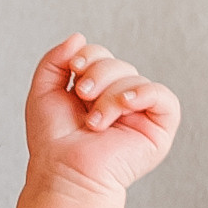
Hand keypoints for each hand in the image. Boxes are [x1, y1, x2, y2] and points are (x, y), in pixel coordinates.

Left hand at [26, 33, 179, 198]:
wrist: (64, 172)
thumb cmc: (53, 140)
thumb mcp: (43, 91)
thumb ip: (56, 60)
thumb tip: (79, 36)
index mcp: (97, 91)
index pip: (102, 55)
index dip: (90, 55)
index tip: (74, 69)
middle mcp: (120, 100)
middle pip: (120, 64)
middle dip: (99, 75)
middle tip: (82, 96)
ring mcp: (140, 114)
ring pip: (135, 79)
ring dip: (111, 96)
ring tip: (95, 121)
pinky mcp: (159, 129)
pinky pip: (163, 97)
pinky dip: (144, 93)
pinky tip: (125, 104)